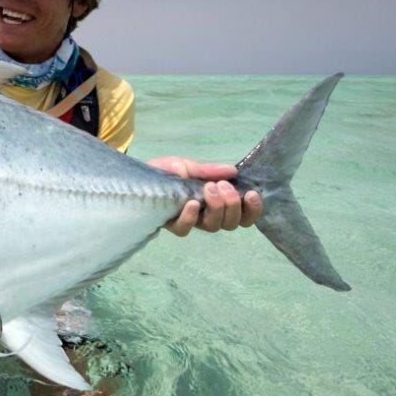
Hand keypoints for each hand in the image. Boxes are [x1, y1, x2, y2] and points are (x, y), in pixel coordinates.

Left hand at [146, 156, 262, 236]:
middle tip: (223, 186)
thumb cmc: (169, 171)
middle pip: (231, 224)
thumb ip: (211, 170)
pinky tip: (191, 203)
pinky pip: (185, 229)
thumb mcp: (191, 166)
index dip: (253, 210)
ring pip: (213, 227)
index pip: (244, 216)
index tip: (253, 193)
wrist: (142, 174)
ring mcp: (190, 221)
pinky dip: (190, 217)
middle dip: (232, 205)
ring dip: (216, 208)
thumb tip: (233, 170)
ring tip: (209, 189)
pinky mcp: (171, 224)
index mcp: (218, 204)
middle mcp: (208, 216)